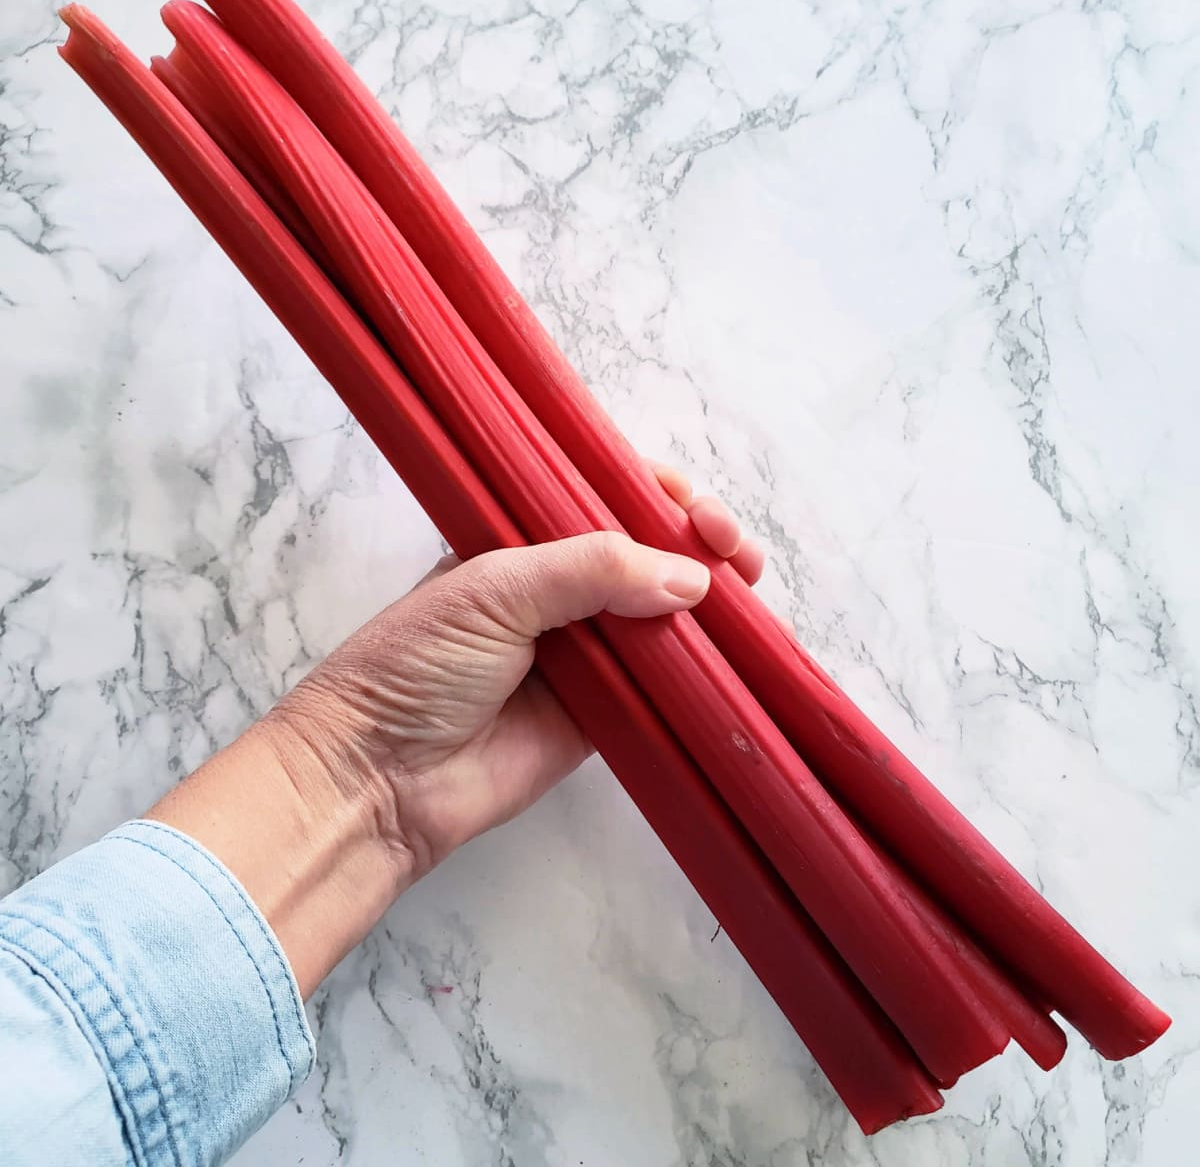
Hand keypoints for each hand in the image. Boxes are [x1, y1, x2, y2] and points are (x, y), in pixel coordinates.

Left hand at [151, 468, 759, 995]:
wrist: (378, 779)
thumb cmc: (416, 666)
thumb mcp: (495, 589)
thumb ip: (592, 570)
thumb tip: (693, 577)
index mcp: (520, 540)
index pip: (601, 495)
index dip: (655, 492)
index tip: (694, 506)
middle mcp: (557, 589)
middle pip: (645, 551)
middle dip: (697, 541)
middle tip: (735, 550)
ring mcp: (583, 652)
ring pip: (663, 614)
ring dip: (712, 600)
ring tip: (751, 590)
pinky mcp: (603, 715)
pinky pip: (664, 683)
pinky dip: (703, 666)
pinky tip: (741, 651)